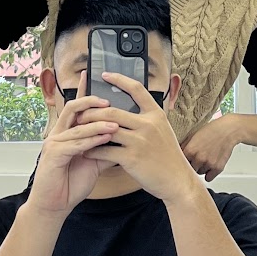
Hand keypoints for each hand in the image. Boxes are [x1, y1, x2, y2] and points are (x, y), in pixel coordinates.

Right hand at [27, 72, 115, 217]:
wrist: (55, 205)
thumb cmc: (71, 184)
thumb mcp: (93, 163)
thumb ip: (105, 149)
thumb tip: (124, 140)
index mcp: (67, 133)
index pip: (77, 108)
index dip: (84, 91)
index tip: (94, 76)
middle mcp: (58, 134)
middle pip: (72, 108)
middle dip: (90, 101)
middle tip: (109, 100)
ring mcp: (54, 143)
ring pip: (77, 126)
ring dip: (97, 124)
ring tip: (116, 123)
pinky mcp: (53, 155)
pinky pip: (75, 144)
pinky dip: (90, 140)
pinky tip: (104, 138)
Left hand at [83, 73, 201, 205]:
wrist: (177, 180)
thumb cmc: (167, 156)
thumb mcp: (162, 130)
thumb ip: (147, 119)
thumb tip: (126, 110)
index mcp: (156, 114)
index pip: (136, 89)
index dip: (119, 79)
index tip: (105, 75)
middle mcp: (148, 124)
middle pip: (112, 110)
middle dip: (92, 111)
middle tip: (81, 113)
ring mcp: (139, 141)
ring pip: (106, 128)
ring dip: (88, 129)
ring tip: (78, 130)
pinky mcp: (131, 158)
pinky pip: (105, 150)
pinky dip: (93, 149)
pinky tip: (86, 150)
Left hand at [181, 115, 240, 182]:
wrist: (228, 130)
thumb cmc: (211, 130)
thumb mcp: (193, 135)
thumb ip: (184, 147)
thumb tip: (175, 155)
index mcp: (190, 150)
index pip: (179, 163)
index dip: (181, 161)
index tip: (184, 160)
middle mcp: (198, 159)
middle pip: (189, 169)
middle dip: (192, 165)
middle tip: (196, 158)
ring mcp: (208, 164)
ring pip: (199, 173)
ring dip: (201, 169)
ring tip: (206, 158)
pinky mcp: (217, 168)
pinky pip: (208, 178)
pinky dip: (209, 174)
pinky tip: (210, 165)